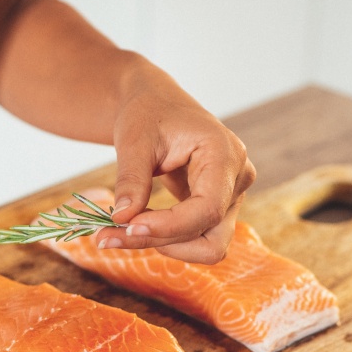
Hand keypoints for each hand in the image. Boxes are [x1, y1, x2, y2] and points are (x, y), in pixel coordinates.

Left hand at [97, 67, 256, 263]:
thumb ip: (131, 180)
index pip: (208, 208)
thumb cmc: (148, 113)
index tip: (129, 227)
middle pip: (212, 236)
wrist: (156, 105)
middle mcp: (238, 178)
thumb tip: (121, 219)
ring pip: (207, 246)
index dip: (170, 226)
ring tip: (121, 232)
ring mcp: (233, 196)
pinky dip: (166, 240)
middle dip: (165, 242)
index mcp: (224, 152)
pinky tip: (135, 227)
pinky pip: (197, 239)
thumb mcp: (134, 141)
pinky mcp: (218, 208)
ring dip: (164, 246)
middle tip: (113, 235)